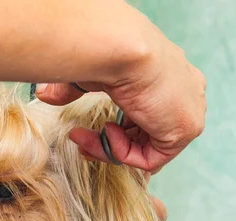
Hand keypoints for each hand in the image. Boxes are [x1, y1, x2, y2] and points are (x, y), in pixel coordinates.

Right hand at [36, 35, 205, 173]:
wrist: (121, 46)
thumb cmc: (106, 50)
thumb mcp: (88, 75)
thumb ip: (73, 90)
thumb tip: (45, 96)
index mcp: (170, 78)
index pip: (144, 117)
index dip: (114, 131)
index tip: (84, 132)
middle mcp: (185, 94)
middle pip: (145, 138)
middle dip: (109, 144)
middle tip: (80, 141)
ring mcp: (189, 112)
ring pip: (146, 151)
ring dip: (110, 148)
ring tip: (85, 136)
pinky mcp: (187, 129)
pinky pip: (152, 159)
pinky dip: (124, 153)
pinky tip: (108, 131)